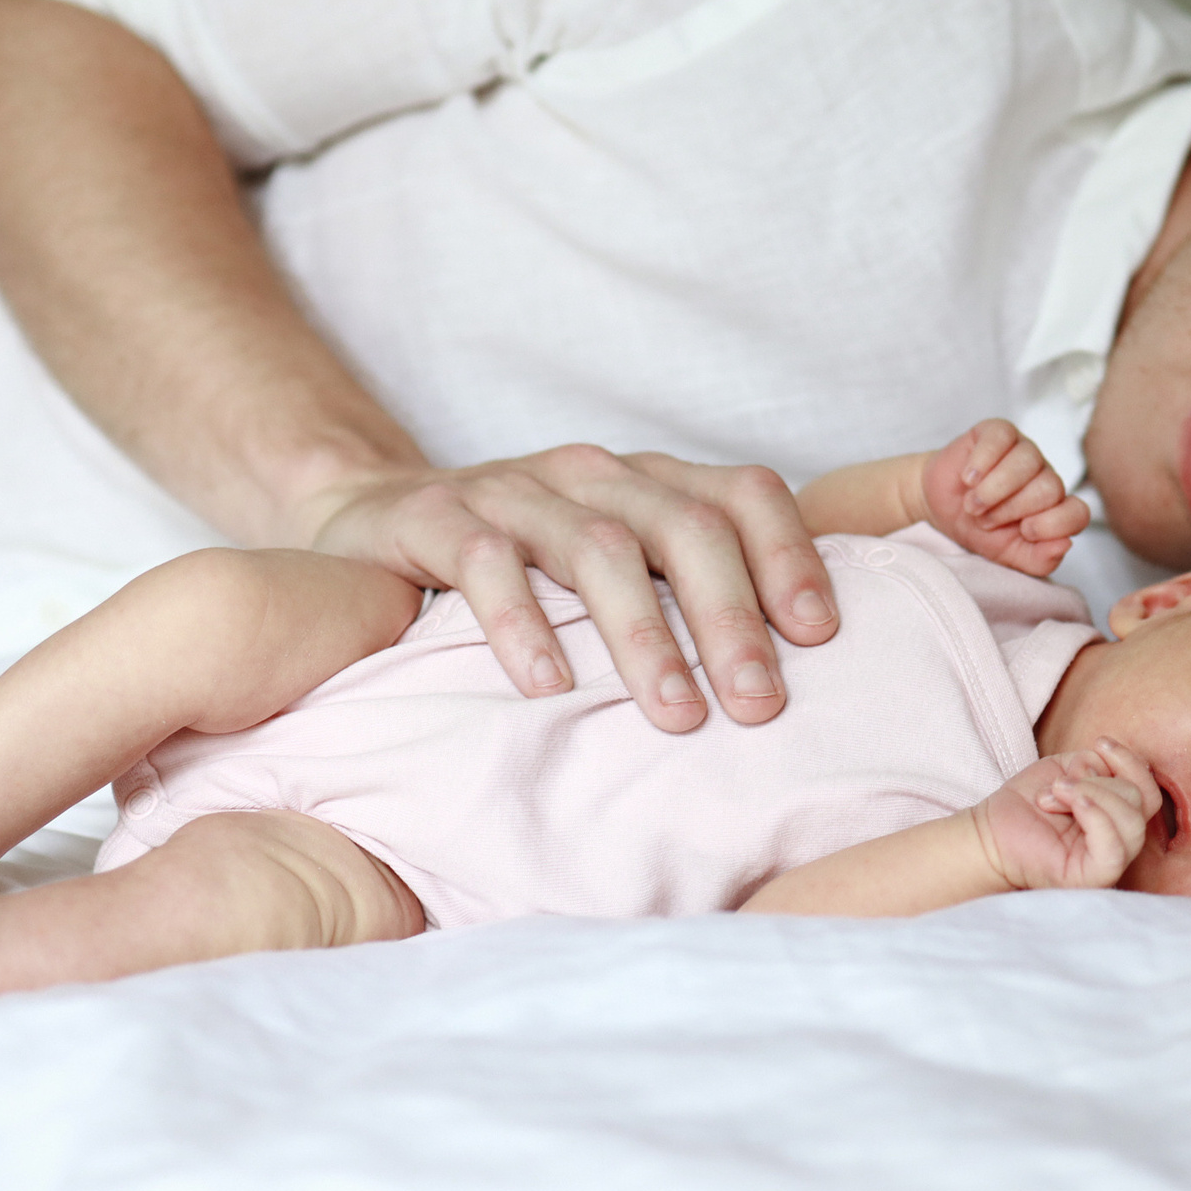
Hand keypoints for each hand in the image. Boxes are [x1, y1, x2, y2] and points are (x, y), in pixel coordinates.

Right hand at [304, 446, 837, 732]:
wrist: (370, 526)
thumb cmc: (518, 570)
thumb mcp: (610, 571)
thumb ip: (682, 600)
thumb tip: (795, 682)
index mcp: (647, 483)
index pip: (743, 494)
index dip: (788, 556)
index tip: (820, 638)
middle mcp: (590, 475)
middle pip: (683, 526)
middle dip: (729, 617)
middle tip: (758, 705)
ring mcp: (511, 489)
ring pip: (598, 547)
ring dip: (644, 635)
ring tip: (676, 715)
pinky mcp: (433, 516)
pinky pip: (486, 560)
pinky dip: (523, 623)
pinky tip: (550, 687)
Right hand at [921, 420, 1090, 576]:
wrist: (941, 508)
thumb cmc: (980, 530)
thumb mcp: (1010, 556)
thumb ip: (1040, 560)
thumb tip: (1065, 544)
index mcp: (1054, 507)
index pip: (1078, 513)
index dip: (1055, 524)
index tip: (1025, 532)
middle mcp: (1044, 476)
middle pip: (1049, 488)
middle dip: (1012, 509)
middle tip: (984, 519)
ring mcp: (1024, 450)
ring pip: (1027, 461)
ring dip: (994, 489)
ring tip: (972, 504)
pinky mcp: (998, 431)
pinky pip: (1002, 437)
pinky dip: (982, 461)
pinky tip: (968, 478)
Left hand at [970, 740, 1155, 892]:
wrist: (991, 833)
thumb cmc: (1028, 804)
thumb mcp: (1065, 770)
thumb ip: (1093, 765)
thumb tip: (1106, 771)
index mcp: (1118, 816)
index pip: (1148, 791)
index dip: (1131, 762)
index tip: (1100, 743)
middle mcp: (1120, 841)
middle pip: (1138, 801)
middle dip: (1095, 780)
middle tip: (1057, 785)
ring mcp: (1110, 862)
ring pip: (1132, 822)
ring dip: (1091, 793)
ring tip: (1055, 793)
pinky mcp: (1094, 878)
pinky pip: (1114, 850)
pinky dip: (1097, 816)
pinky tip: (1074, 803)